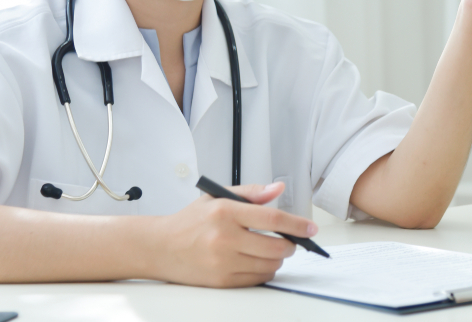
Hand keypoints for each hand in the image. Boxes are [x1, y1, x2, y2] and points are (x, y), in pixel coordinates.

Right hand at [151, 182, 317, 287]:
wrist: (160, 247)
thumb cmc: (191, 221)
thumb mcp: (218, 196)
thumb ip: (252, 192)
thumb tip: (278, 189)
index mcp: (225, 212)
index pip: (272, 219)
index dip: (296, 224)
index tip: (311, 229)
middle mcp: (224, 238)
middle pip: (275, 247)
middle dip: (290, 245)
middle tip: (289, 241)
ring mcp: (222, 262)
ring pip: (268, 266)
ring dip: (277, 260)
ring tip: (271, 251)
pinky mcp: (220, 281)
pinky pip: (256, 279)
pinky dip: (263, 272)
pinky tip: (257, 262)